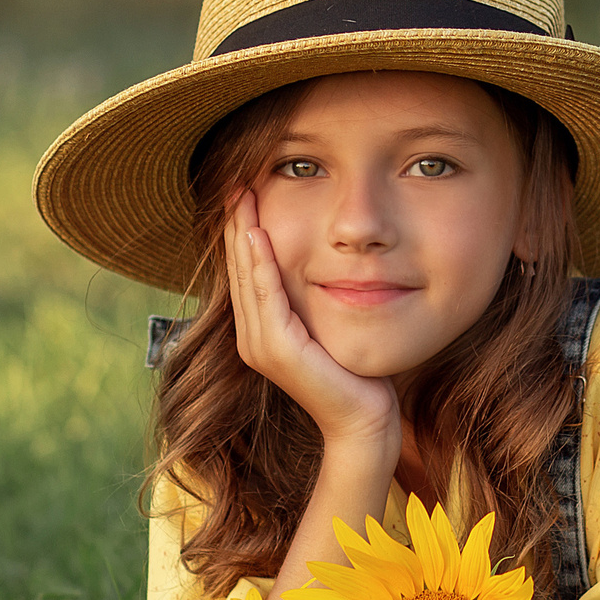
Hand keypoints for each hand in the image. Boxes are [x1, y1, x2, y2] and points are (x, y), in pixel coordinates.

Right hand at [222, 189, 399, 448]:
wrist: (363, 418)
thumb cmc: (353, 372)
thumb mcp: (326, 324)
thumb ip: (311, 299)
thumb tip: (319, 261)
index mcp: (260, 330)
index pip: (245, 270)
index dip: (240, 231)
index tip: (242, 191)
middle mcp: (251, 337)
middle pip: (238, 267)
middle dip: (236, 223)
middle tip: (235, 181)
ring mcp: (261, 345)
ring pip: (247, 276)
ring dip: (242, 233)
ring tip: (241, 195)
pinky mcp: (278, 350)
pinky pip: (266, 295)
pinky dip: (261, 263)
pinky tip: (258, 234)